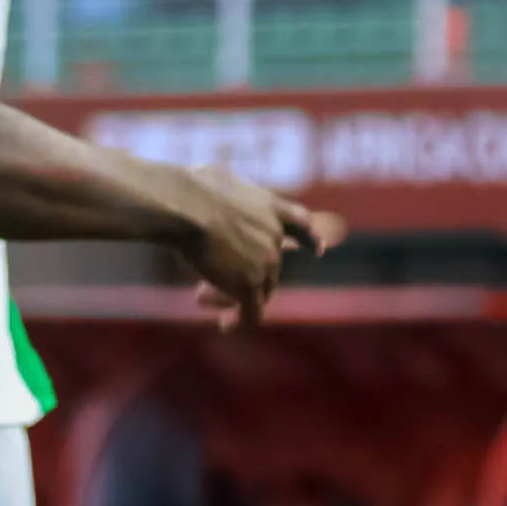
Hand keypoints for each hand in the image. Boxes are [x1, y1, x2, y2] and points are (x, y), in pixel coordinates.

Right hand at [172, 174, 344, 331]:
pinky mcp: (250, 282)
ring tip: (200, 298)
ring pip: (258, 290)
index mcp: (269, 207)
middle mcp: (274, 235)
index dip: (309, 238)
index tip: (317, 250)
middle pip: (270, 266)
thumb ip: (223, 193)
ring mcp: (267, 260)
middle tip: (204, 284)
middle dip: (242, 275)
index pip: (300, 222)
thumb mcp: (216, 180)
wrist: (189, 206)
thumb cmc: (190, 188)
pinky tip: (225, 325)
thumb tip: (208, 189)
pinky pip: (253, 311)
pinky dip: (240, 319)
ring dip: (231, 295)